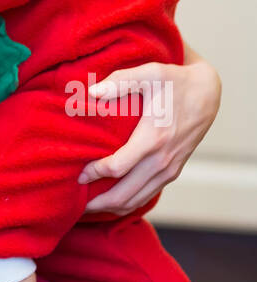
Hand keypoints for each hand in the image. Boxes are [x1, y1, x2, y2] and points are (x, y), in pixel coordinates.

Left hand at [78, 56, 220, 214]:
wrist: (206, 94)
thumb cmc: (175, 81)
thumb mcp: (150, 73)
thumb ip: (121, 81)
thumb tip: (92, 92)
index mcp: (153, 138)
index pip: (118, 167)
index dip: (94, 173)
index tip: (77, 173)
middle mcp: (162, 160)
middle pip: (125, 195)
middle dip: (98, 202)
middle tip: (74, 204)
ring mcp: (169, 169)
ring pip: (136, 201)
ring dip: (111, 207)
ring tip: (87, 207)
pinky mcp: (172, 172)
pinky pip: (146, 195)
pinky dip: (127, 202)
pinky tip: (109, 199)